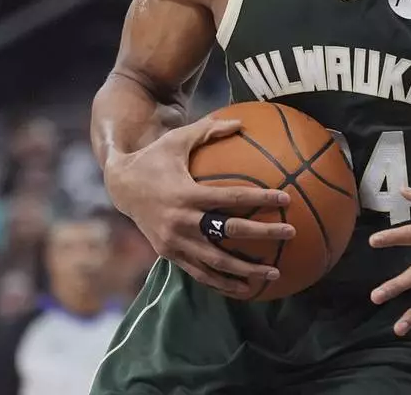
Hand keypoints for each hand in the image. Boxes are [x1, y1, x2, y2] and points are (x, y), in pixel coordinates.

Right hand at [103, 116, 293, 298]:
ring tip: (274, 273)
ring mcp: (175, 242)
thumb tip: (241, 121)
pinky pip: (200, 273)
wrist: (119, 186)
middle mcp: (181, 222)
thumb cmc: (154, 158)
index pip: (231, 198)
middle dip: (262, 234)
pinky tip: (245, 289)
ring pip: (216, 262)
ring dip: (246, 270)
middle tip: (291, 233)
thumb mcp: (178, 139)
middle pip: (229, 232)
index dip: (259, 198)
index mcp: (187, 194)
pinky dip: (222, 283)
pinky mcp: (170, 255)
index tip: (286, 199)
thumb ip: (208, 130)